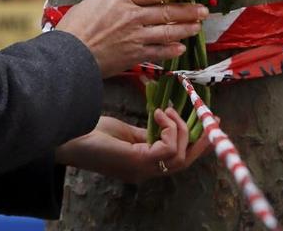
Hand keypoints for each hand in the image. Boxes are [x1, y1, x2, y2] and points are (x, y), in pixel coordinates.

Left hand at [55, 108, 212, 182]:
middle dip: (202, 141)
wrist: (70, 137)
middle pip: (185, 161)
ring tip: (165, 111)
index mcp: (144, 164)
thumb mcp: (126, 131)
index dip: (196, 144)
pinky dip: (169, 128)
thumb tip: (165, 123)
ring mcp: (143, 169)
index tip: (210, 124)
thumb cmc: (92, 134)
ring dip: (178, 128)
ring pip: (180, 154)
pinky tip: (158, 114)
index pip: (178, 159)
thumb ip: (146, 133)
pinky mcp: (138, 162)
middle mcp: (146, 171)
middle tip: (213, 119)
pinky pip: (169, 148)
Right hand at [57, 0, 207, 77]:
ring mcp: (135, 37)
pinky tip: (180, 48)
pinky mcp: (134, 56)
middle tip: (204, 10)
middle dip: (190, 10)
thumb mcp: (97, 1)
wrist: (68, 56)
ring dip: (186, 29)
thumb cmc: (76, 26)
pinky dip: (172, 50)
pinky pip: (160, 52)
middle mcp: (133, 16)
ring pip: (168, 32)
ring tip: (197, 27)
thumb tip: (139, 1)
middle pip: (168, 11)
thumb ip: (121, 0)